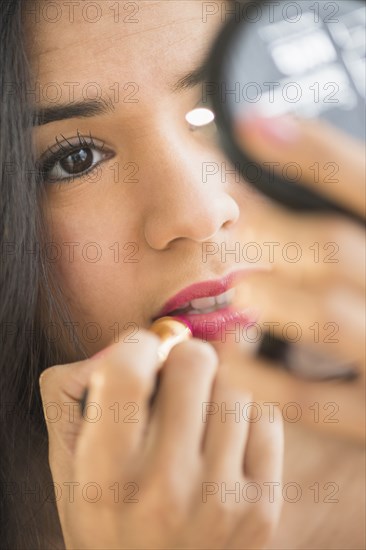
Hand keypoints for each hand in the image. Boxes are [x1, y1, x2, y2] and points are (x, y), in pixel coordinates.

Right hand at [39, 330, 283, 548]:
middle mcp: (166, 490)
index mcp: (107, 476)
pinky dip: (243, 419)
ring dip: (212, 391)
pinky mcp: (263, 508)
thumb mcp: (67, 468)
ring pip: (234, 385)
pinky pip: (265, 417)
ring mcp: (221, 500)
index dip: (134, 346)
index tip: (138, 354)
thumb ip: (70, 397)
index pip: (128, 370)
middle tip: (172, 382)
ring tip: (194, 421)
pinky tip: (221, 443)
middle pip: (194, 361)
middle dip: (180, 360)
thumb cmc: (107, 518)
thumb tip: (116, 348)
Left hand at [227, 115, 364, 439]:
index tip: (250, 124)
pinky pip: (311, 402)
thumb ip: (353, 219)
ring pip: (329, 318)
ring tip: (243, 286)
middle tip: (235, 219)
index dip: (314, 154)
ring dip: (274, 296)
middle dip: (278, 229)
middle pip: (340, 249)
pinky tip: (227, 361)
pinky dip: (262, 381)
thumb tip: (283, 159)